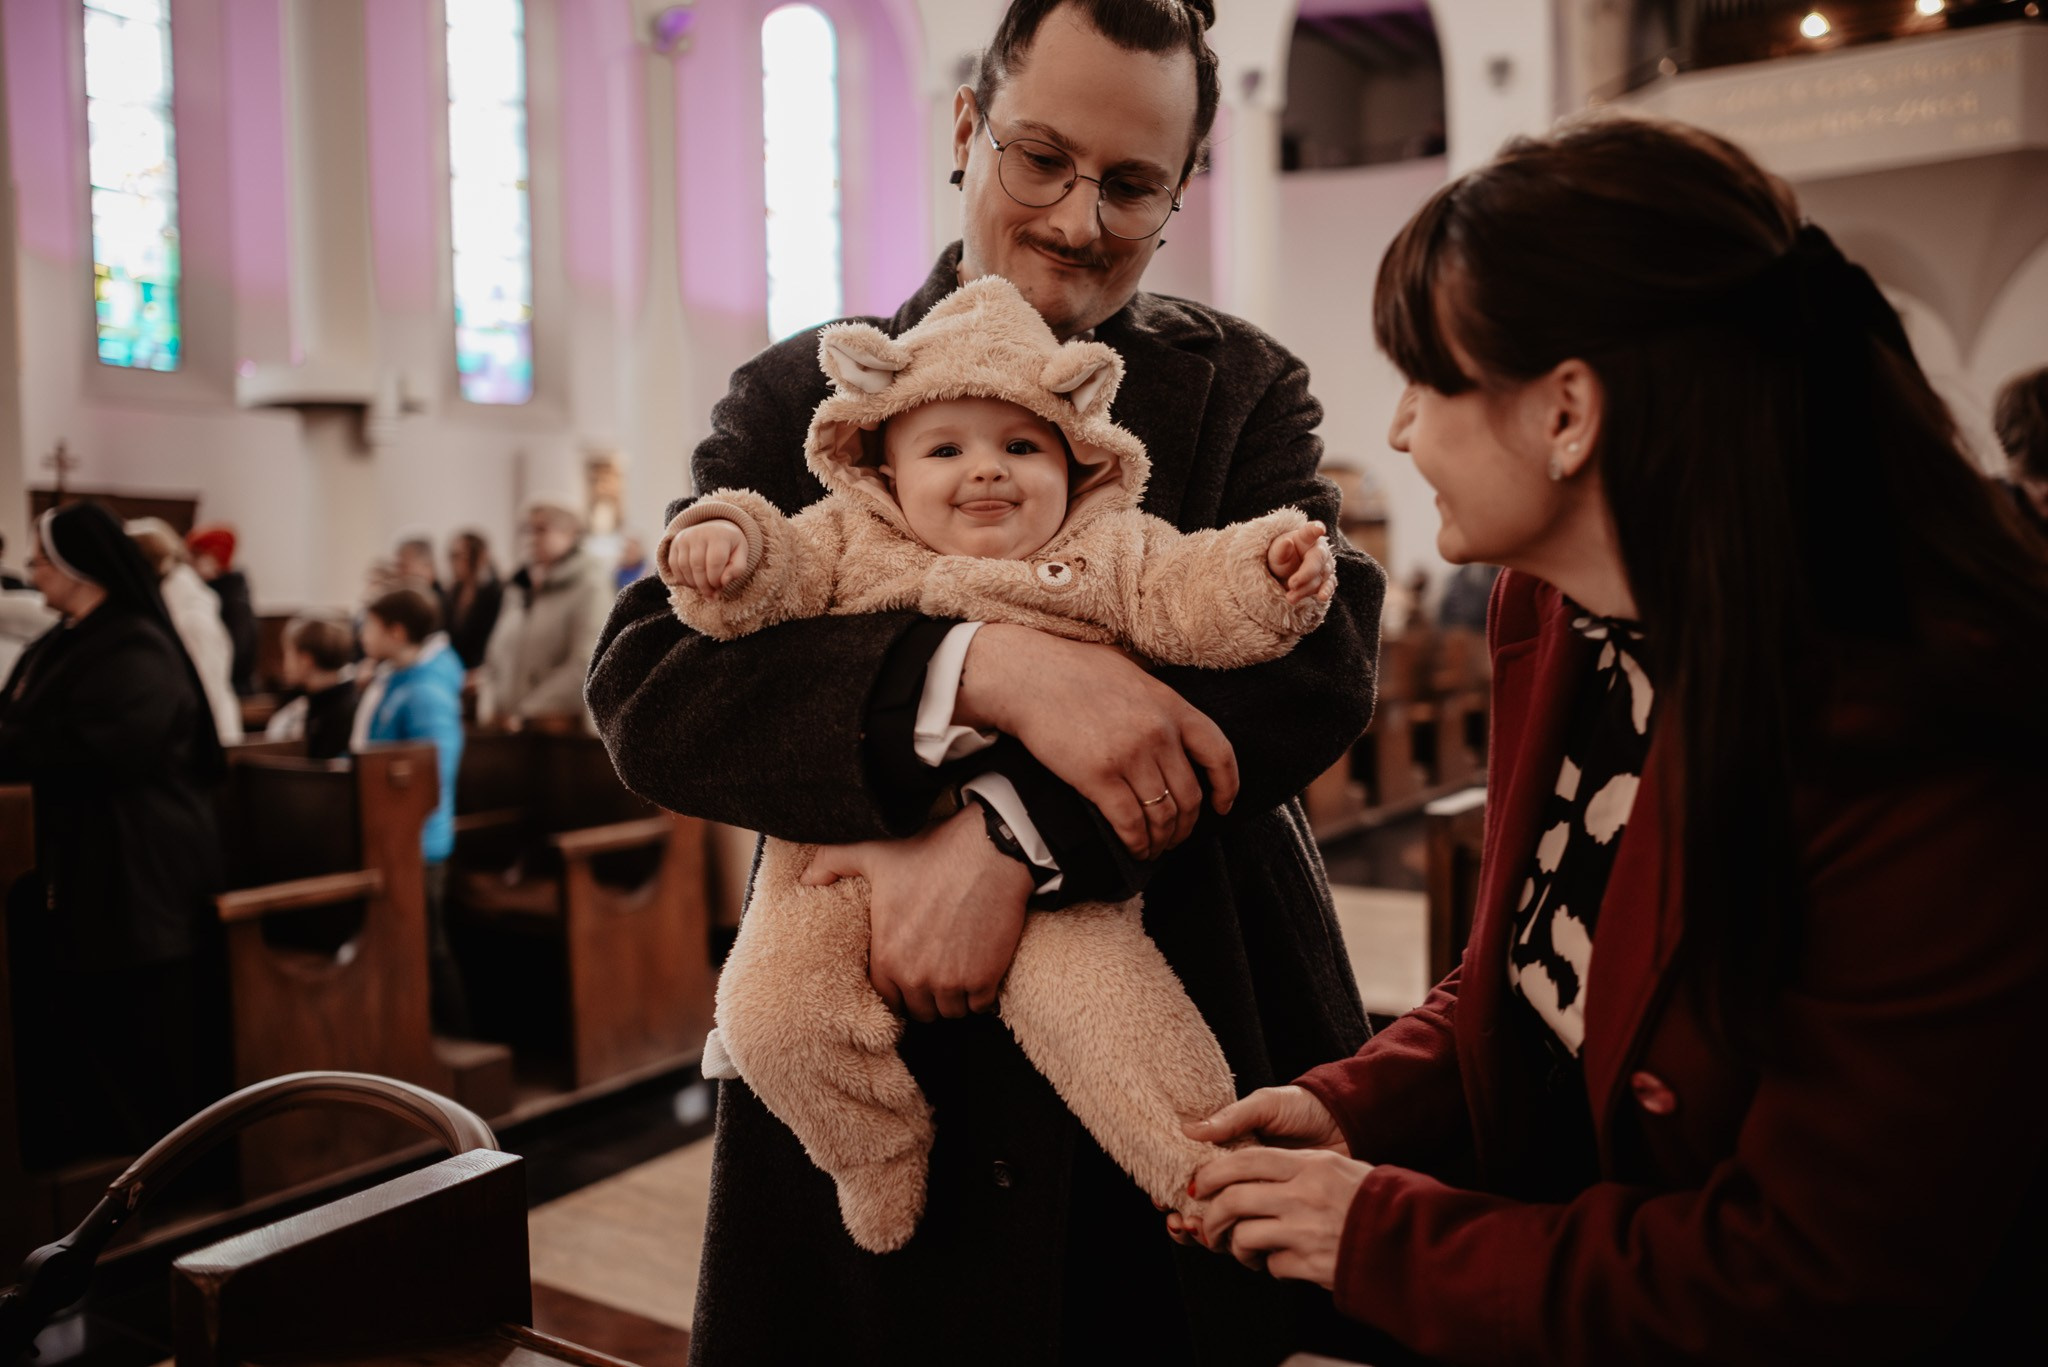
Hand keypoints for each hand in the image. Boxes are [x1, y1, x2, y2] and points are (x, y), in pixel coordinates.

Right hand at [666, 521, 748, 593]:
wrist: (716, 529)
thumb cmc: (730, 547)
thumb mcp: (741, 555)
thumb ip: (737, 569)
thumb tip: (724, 582)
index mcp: (719, 535)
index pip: (715, 562)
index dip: (716, 580)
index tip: (720, 587)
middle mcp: (699, 533)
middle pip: (698, 566)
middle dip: (704, 586)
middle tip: (711, 594)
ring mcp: (684, 537)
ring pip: (684, 567)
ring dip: (694, 584)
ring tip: (704, 589)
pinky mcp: (674, 543)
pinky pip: (674, 566)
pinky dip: (683, 579)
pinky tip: (693, 583)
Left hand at [801, 804, 1032, 1022]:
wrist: (987, 849)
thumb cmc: (930, 849)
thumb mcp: (872, 851)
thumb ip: (831, 863)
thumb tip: (805, 880)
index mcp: (886, 955)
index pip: (887, 999)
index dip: (898, 987)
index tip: (910, 973)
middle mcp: (915, 976)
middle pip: (919, 1010)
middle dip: (926, 995)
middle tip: (936, 971)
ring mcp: (951, 981)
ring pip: (950, 1011)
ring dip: (954, 997)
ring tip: (958, 971)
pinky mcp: (984, 979)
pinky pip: (980, 1006)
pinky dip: (981, 994)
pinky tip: (981, 971)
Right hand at [953, 624, 1238, 860]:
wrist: (1028, 677)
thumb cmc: (1073, 671)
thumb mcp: (1132, 673)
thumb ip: (1158, 702)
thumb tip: (1171, 727)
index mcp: (1171, 705)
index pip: (1219, 754)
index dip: (1226, 787)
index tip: (1221, 805)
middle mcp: (1158, 732)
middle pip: (1190, 795)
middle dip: (1186, 825)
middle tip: (1175, 836)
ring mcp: (1131, 756)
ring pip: (1163, 815)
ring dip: (1161, 840)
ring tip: (1153, 847)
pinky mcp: (1099, 777)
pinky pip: (1131, 823)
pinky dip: (1137, 843)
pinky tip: (1133, 848)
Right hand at [1166, 1086, 1347, 1245]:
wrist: (1350, 1122)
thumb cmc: (1305, 1107)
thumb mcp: (1267, 1105)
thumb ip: (1232, 1118)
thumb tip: (1189, 1131)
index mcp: (1230, 1149)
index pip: (1192, 1173)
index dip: (1170, 1189)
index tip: (1161, 1199)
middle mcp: (1241, 1177)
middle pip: (1200, 1206)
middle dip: (1183, 1219)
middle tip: (1182, 1223)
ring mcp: (1260, 1198)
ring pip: (1223, 1226)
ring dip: (1204, 1235)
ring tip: (1201, 1232)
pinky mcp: (1282, 1215)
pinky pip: (1255, 1236)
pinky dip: (1238, 1246)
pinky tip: (1232, 1245)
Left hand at [1179, 1147, 1373, 1289]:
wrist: (1410, 1236)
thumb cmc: (1374, 1198)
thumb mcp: (1337, 1166)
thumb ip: (1297, 1165)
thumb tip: (1249, 1169)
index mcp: (1310, 1165)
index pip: (1246, 1160)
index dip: (1214, 1172)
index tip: (1199, 1185)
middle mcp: (1304, 1195)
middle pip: (1235, 1199)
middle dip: (1212, 1216)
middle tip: (1207, 1226)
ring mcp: (1306, 1231)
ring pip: (1245, 1236)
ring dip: (1237, 1246)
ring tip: (1244, 1250)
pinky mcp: (1312, 1264)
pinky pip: (1272, 1265)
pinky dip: (1270, 1266)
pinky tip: (1281, 1262)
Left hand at [1267, 521, 1333, 604]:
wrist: (1286, 572)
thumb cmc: (1281, 557)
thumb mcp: (1275, 553)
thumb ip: (1280, 550)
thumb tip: (1287, 542)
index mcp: (1306, 537)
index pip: (1311, 531)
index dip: (1315, 529)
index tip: (1319, 529)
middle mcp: (1319, 550)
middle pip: (1317, 561)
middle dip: (1304, 574)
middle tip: (1291, 584)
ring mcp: (1325, 565)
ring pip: (1319, 577)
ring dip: (1305, 589)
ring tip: (1290, 598)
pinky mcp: (1326, 580)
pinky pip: (1329, 585)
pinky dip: (1326, 591)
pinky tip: (1322, 597)